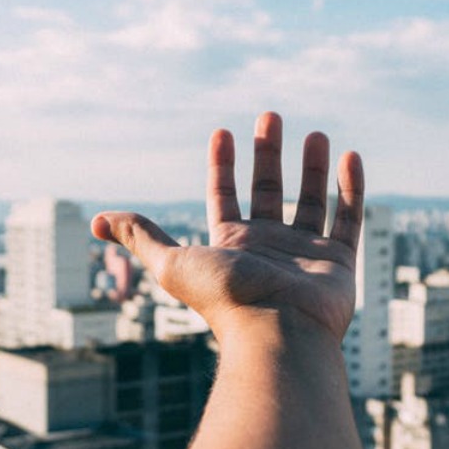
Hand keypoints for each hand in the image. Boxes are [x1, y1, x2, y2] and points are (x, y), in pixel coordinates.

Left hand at [91, 111, 364, 344]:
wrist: (278, 332)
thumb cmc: (225, 298)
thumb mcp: (172, 263)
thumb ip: (140, 237)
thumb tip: (96, 221)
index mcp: (231, 245)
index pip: (224, 196)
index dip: (221, 165)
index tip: (223, 132)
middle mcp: (267, 247)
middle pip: (267, 191)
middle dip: (268, 154)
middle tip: (270, 116)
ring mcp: (304, 254)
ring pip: (310, 201)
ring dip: (312, 167)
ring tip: (314, 133)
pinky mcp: (338, 262)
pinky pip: (348, 219)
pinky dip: (352, 189)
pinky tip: (351, 156)